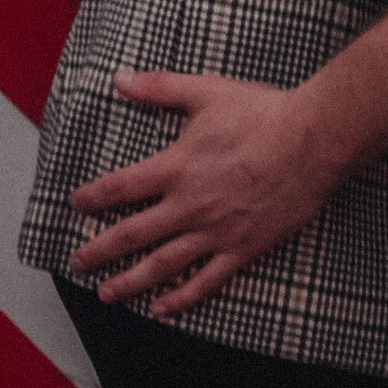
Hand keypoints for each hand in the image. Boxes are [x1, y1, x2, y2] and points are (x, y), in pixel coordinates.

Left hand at [66, 71, 332, 317]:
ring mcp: (216, 231)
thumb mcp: (205, 91)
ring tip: (108, 294)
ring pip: (163, 265)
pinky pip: (207, 281)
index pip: (122, 187)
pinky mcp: (243, 248)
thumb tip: (119, 79)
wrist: (312, 141)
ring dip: (131, 282)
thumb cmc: (260, 113)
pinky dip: (183, 298)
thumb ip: (158, 88)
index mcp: (177, 167)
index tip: (75, 204)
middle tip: (77, 262)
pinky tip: (164, 309)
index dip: (94, 197)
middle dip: (100, 250)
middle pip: (133, 234)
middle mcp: (190, 205)